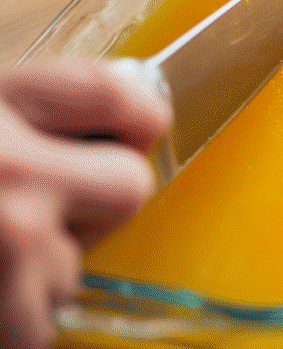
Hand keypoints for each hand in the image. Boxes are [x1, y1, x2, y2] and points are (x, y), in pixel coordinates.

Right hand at [0, 60, 170, 348]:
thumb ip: (41, 112)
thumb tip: (137, 115)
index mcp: (0, 99)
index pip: (121, 94)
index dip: (137, 118)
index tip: (133, 130)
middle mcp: (11, 161)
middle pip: (130, 185)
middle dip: (97, 205)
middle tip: (37, 210)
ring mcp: (10, 231)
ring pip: (82, 261)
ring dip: (46, 268)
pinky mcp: (2, 299)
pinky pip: (43, 320)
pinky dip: (19, 317)